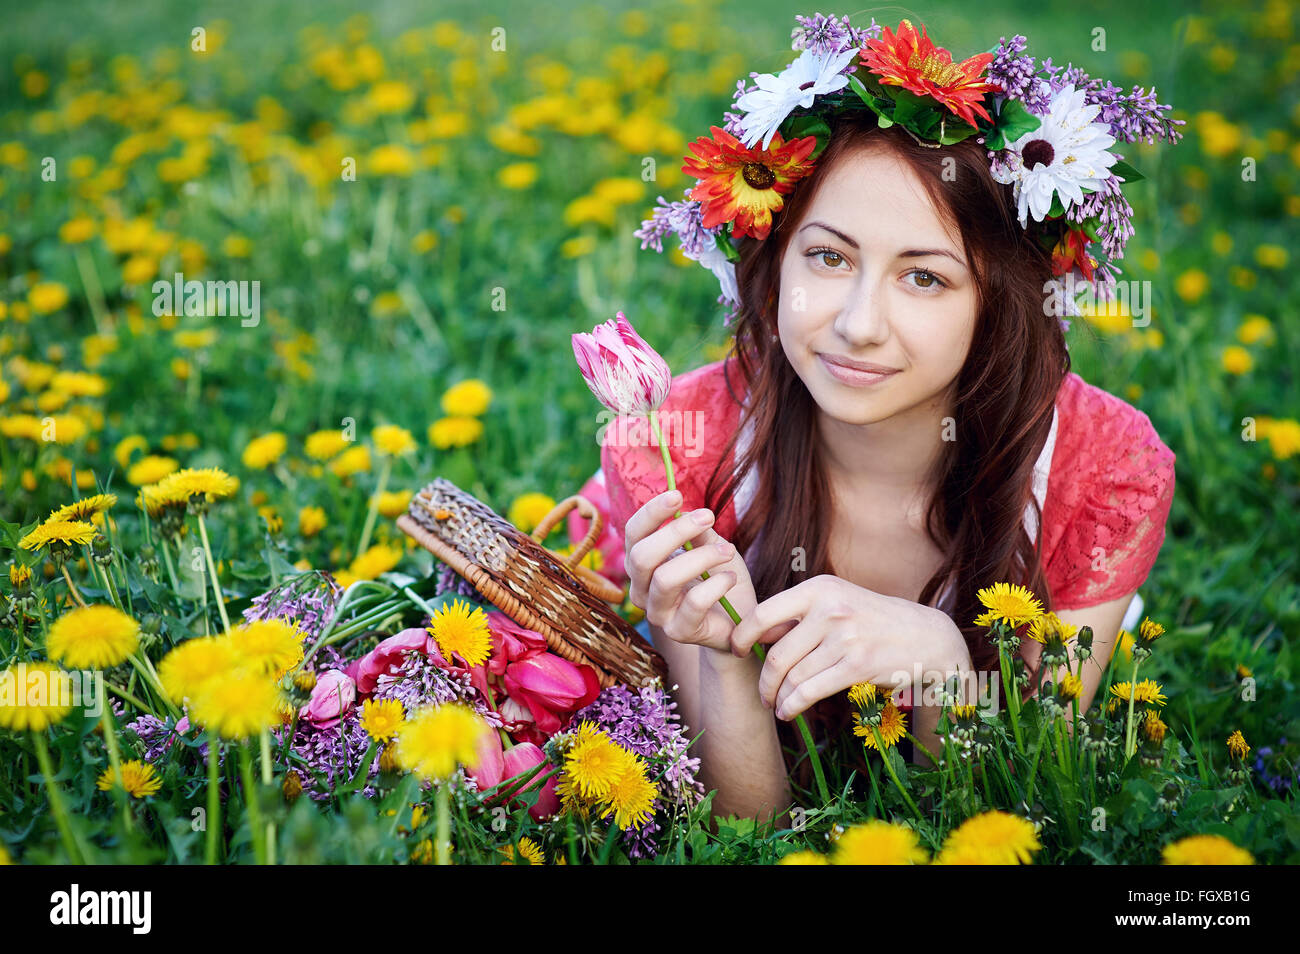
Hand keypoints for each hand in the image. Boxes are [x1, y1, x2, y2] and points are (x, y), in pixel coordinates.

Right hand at [624, 489, 757, 653]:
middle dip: (675, 532)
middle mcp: (641, 588)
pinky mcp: (678, 631)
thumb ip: (697, 532)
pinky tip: (730, 578)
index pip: (633, 534)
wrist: (739, 620)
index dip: (651, 513)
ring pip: (665, 579)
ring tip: (727, 550)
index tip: (677, 495)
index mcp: (641, 564)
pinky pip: (694, 603)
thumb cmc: (719, 579)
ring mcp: (657, 613)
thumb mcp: (710, 546)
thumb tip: (687, 513)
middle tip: (708, 516)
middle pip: (641, 556)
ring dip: (701, 557)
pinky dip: (717, 584)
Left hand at [729, 574, 971, 720]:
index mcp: (819, 588)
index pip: (763, 613)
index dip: (742, 636)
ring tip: (776, 705)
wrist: (926, 635)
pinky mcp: (857, 665)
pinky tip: (788, 712)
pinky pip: (810, 691)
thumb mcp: (836, 602)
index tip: (736, 650)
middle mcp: (830, 609)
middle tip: (762, 692)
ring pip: (792, 676)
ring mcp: (844, 637)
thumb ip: (797, 616)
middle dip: (763, 680)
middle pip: (776, 654)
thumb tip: (753, 635)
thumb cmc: (872, 619)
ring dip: (778, 697)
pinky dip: (792, 706)